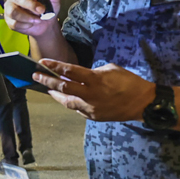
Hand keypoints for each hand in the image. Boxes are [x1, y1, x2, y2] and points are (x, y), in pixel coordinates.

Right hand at [3, 0, 60, 36]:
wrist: (46, 24)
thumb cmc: (48, 7)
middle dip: (30, 5)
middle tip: (42, 10)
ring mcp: (10, 6)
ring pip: (13, 11)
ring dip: (28, 17)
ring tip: (38, 19)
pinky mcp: (9, 19)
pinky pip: (14, 22)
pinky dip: (26, 25)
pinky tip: (32, 23)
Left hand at [33, 59, 156, 121]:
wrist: (143, 103)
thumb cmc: (129, 82)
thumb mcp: (110, 69)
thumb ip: (92, 72)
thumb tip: (80, 75)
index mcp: (95, 79)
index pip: (69, 71)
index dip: (54, 66)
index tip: (42, 62)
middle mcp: (90, 94)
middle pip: (63, 87)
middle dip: (47, 81)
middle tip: (36, 76)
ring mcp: (91, 107)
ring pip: (67, 101)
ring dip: (56, 94)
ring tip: (47, 88)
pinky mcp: (94, 116)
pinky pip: (77, 108)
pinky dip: (70, 102)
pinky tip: (65, 97)